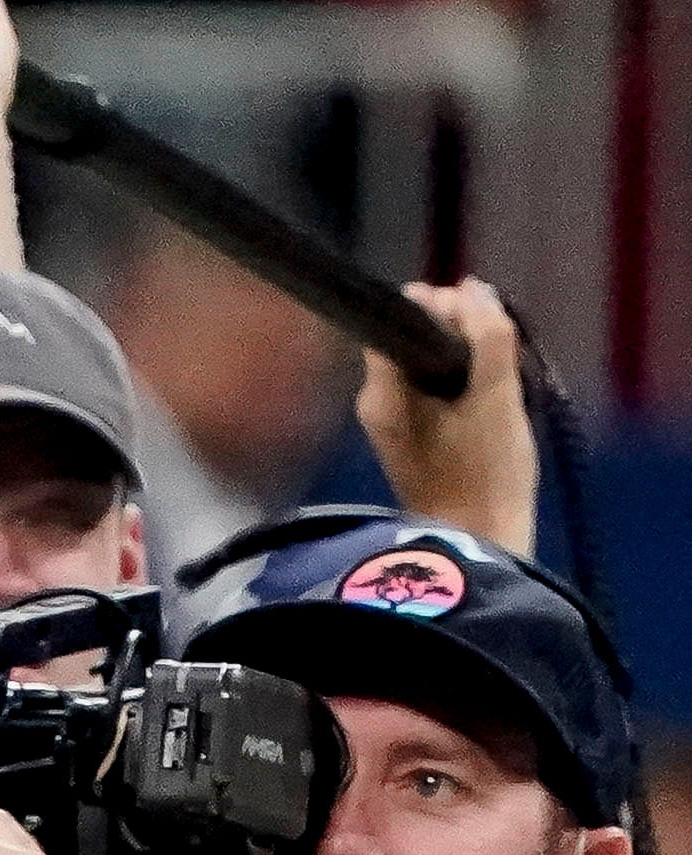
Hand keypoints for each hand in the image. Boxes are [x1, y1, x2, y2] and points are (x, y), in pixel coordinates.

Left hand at [357, 279, 535, 556]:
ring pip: (429, 361)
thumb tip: (472, 289)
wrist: (474, 546)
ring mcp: (392, 422)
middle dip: (459, 331)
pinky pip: (436, 389)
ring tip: (497, 383)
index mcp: (381, 391)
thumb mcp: (496, 395)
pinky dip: (465, 385)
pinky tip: (490, 406)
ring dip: (467, 359)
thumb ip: (486, 335)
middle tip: (496, 357)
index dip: (441, 305)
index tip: (479, 321)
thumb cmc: (485, 474)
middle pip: (414, 335)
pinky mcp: (414, 438)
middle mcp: (376, 403)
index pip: (398, 315)